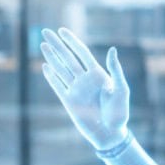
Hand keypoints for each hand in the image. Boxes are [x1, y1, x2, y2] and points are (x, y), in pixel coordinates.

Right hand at [39, 27, 129, 150]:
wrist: (110, 133)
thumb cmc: (119, 113)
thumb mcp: (121, 89)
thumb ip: (116, 70)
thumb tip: (112, 50)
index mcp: (97, 74)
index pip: (81, 53)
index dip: (72, 41)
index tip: (61, 31)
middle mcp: (84, 79)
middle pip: (67, 58)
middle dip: (57, 45)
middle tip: (46, 32)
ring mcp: (76, 90)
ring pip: (60, 69)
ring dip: (51, 57)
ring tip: (43, 45)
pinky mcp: (69, 102)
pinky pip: (58, 86)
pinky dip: (51, 77)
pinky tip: (44, 66)